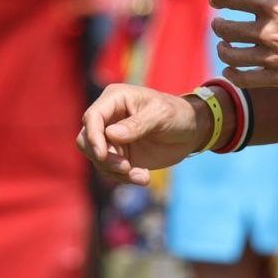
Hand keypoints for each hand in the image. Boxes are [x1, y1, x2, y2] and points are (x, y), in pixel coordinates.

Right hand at [77, 83, 205, 184]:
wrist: (191, 131)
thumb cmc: (177, 114)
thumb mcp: (161, 115)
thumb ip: (137, 124)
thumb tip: (110, 134)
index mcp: (115, 99)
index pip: (92, 117)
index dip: (93, 136)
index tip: (103, 155)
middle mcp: (109, 118)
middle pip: (86, 140)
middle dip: (103, 158)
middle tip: (125, 168)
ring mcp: (112, 138)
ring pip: (97, 159)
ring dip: (115, 172)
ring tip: (141, 176)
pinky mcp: (119, 155)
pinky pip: (110, 170)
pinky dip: (124, 178)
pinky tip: (143, 178)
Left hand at [210, 0, 277, 92]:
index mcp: (274, 4)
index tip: (214, 1)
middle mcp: (268, 29)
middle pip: (225, 28)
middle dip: (218, 25)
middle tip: (220, 25)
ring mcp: (272, 55)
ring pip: (230, 53)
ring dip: (223, 49)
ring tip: (225, 47)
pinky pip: (244, 78)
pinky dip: (232, 73)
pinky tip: (232, 70)